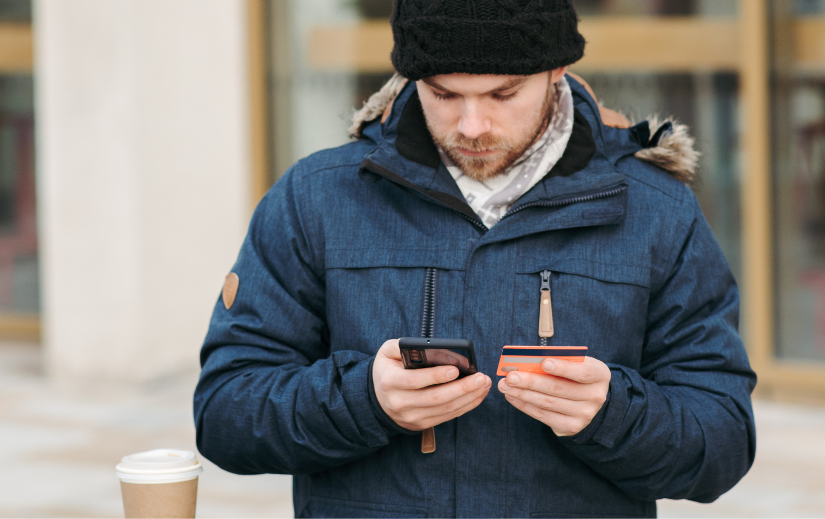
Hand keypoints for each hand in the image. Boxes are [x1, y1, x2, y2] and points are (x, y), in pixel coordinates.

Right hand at [373, 339, 491, 430]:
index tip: (455, 370)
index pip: (414, 380)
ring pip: (445, 409)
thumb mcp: (387, 352)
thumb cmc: (388, 369)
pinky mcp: (421, 424)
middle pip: (436, 397)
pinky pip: (448, 416)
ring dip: (469, 397)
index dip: (436, 376)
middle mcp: (399, 402)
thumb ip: (403, 345)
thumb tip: (428, 346)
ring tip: (484, 384)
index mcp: (390, 382)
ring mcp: (411, 416)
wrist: (377, 398)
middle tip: (481, 377)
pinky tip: (477, 395)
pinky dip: (466, 406)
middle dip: (462, 388)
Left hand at [498, 357, 610, 436]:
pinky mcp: (570, 427)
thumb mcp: (576, 364)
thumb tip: (528, 361)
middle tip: (511, 376)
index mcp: (600, 375)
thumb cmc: (577, 375)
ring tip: (505, 385)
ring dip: (522, 394)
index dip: (563, 367)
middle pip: (558, 388)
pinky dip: (524, 405)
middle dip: (531, 382)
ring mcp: (584, 415)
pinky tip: (512, 397)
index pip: (583, 372)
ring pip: (547, 403)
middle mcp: (595, 397)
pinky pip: (543, 415)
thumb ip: (558, 361)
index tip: (544, 363)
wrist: (591, 402)